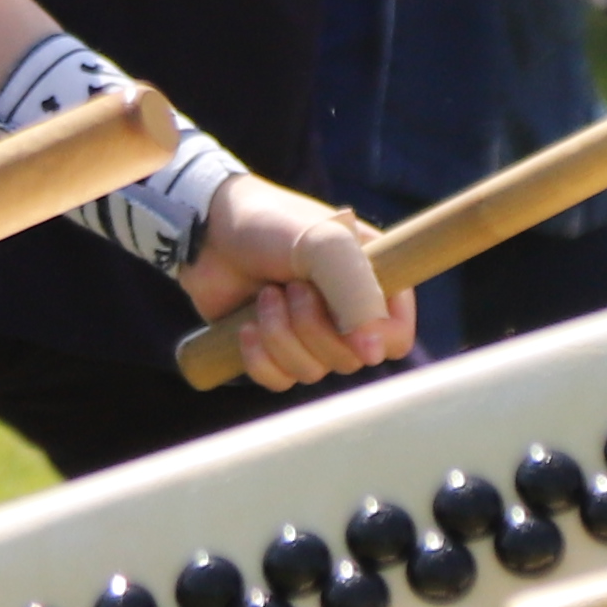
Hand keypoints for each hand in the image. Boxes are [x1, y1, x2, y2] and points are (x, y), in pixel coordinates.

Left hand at [179, 179, 408, 390]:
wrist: (209, 229)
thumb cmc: (273, 225)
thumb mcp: (325, 246)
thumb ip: (357, 293)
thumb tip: (373, 354)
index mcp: (371, 280)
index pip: (397, 335)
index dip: (378, 339)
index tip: (350, 328)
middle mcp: (345, 311)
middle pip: (350, 359)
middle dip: (313, 327)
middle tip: (292, 287)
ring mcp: (309, 333)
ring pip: (312, 371)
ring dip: (281, 336)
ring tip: (265, 295)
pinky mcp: (274, 349)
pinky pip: (279, 380)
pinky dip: (260, 358)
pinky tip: (244, 326)